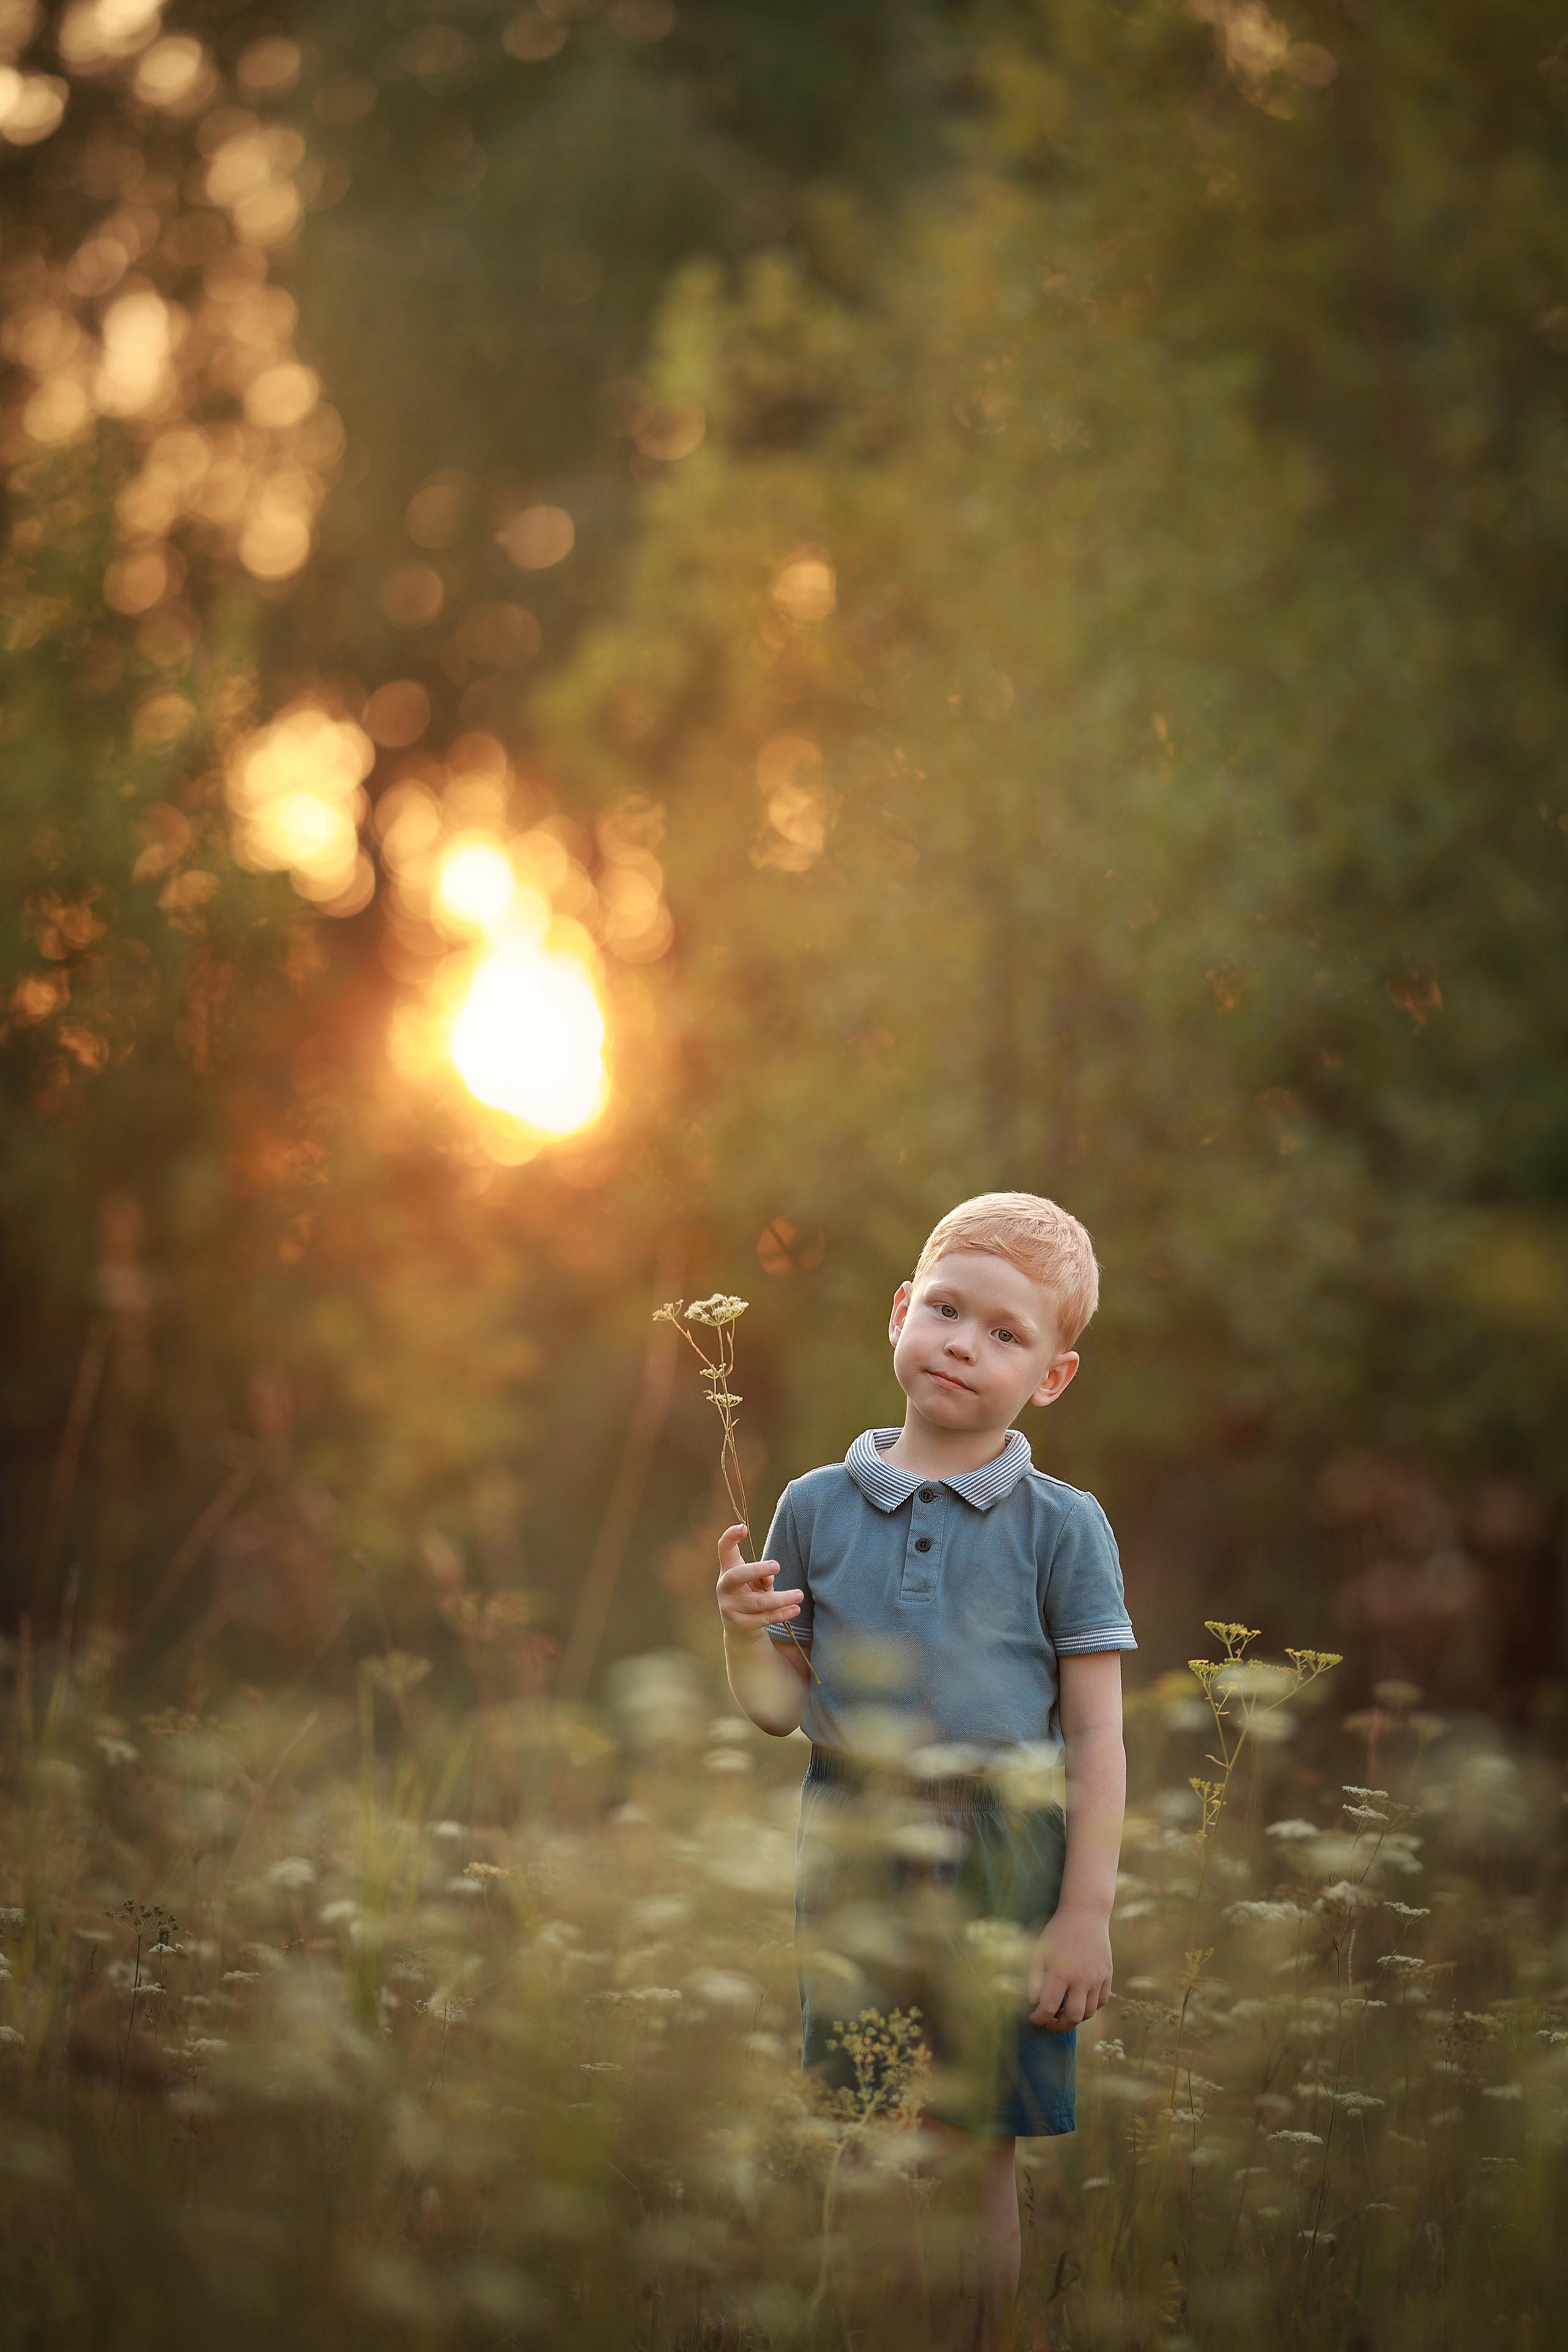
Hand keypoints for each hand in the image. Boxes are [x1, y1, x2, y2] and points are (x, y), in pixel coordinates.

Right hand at [715, 1524, 799, 1640]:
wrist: (740, 1630)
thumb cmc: (751, 1595)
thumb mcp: (756, 1582)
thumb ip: (762, 1575)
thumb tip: (769, 1575)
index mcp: (728, 1569)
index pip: (724, 1550)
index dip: (730, 1537)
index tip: (743, 1527)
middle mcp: (724, 1587)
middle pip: (736, 1576)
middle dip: (756, 1570)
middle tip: (777, 1565)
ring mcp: (730, 1607)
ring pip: (757, 1602)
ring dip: (781, 1598)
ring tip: (799, 1595)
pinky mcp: (740, 1624)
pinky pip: (764, 1618)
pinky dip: (781, 1613)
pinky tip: (794, 1609)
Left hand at [1025, 1908, 1112, 2031]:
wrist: (1085, 1914)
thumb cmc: (1057, 1932)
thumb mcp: (1039, 1951)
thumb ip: (1034, 1979)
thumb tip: (1034, 2003)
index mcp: (1061, 1973)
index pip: (1049, 2008)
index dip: (1039, 2018)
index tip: (1034, 2018)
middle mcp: (1082, 1979)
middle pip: (1073, 2016)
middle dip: (1059, 2025)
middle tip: (1050, 2022)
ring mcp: (1097, 1978)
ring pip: (1089, 2012)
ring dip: (1075, 2017)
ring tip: (1063, 2011)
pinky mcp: (1107, 1975)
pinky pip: (1101, 2001)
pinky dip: (1091, 2007)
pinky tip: (1080, 2001)